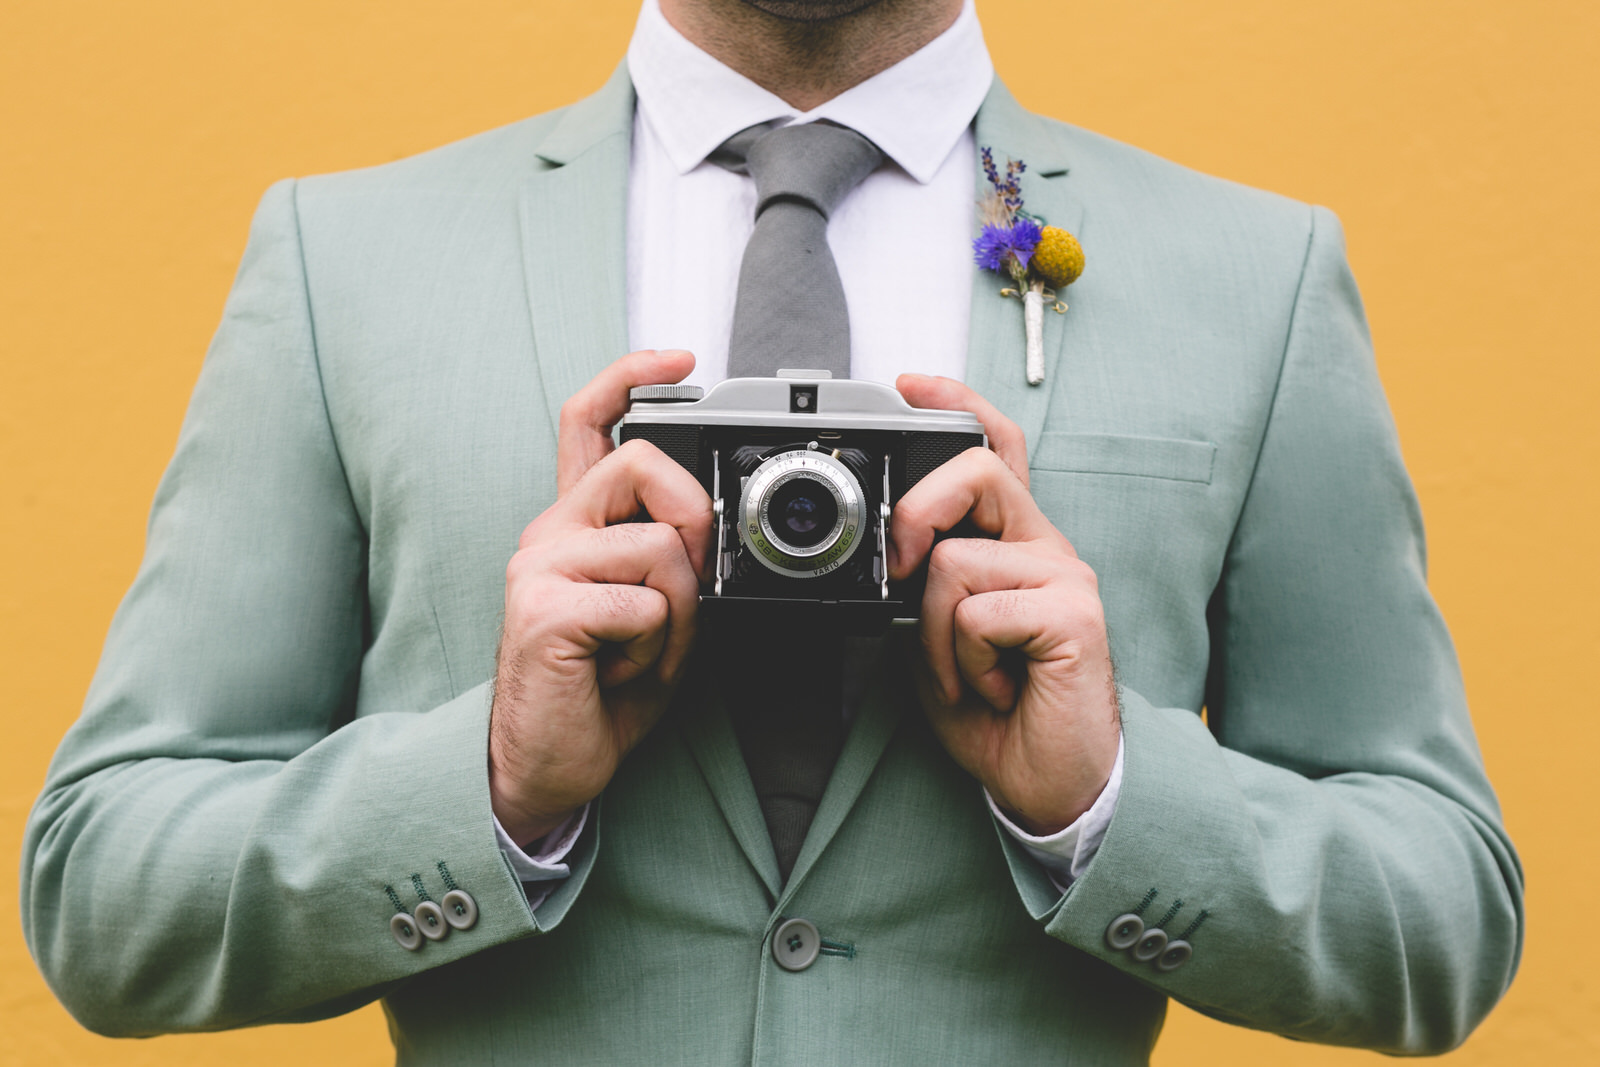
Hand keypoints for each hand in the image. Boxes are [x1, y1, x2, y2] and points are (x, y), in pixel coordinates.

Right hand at [490, 351, 709, 845]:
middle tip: (686, 588)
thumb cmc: (600, 690)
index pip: (586, 422)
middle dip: (693, 521)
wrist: (548, 766)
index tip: (680, 359)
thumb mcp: (655, 612)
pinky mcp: (544, 610)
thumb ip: (672, 558)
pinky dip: (658, 648)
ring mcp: (540, 568)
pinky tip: (620, 671)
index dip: (630, 375)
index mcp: (574, 527)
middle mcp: (549, 534)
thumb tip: (707, 525)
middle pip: (643, 462)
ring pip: (659, 547)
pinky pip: (646, 605)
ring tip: (644, 653)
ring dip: (680, 615)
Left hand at [891, 375, 1118, 834]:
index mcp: (1015, 546)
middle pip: (977, 473)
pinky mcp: (1074, 615)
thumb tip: (891, 552)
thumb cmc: (997, 711)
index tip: (911, 384)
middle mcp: (1046, 549)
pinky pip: (974, 613)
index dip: (959, 407)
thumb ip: (923, 586)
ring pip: (954, 560)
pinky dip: (962, 663)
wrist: (1049, 782)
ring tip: (970, 674)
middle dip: (917, 512)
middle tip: (899, 567)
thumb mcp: (937, 638)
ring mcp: (1065, 578)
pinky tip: (997, 687)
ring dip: (933, 635)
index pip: (998, 453)